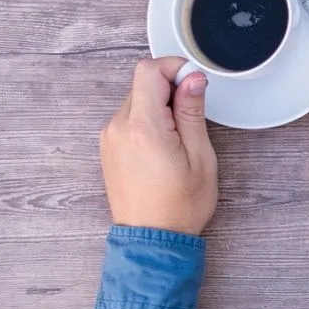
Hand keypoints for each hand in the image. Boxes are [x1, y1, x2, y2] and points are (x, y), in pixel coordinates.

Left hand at [99, 57, 217, 235]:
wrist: (152, 240)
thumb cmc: (180, 204)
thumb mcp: (200, 156)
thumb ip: (192, 112)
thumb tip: (192, 78)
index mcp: (143, 127)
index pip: (149, 71)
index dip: (175, 68)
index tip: (194, 84)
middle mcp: (118, 128)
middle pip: (143, 84)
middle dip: (170, 90)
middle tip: (192, 117)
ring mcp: (109, 138)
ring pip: (137, 100)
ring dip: (159, 106)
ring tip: (179, 138)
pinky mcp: (109, 147)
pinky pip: (129, 118)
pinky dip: (148, 120)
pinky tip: (164, 145)